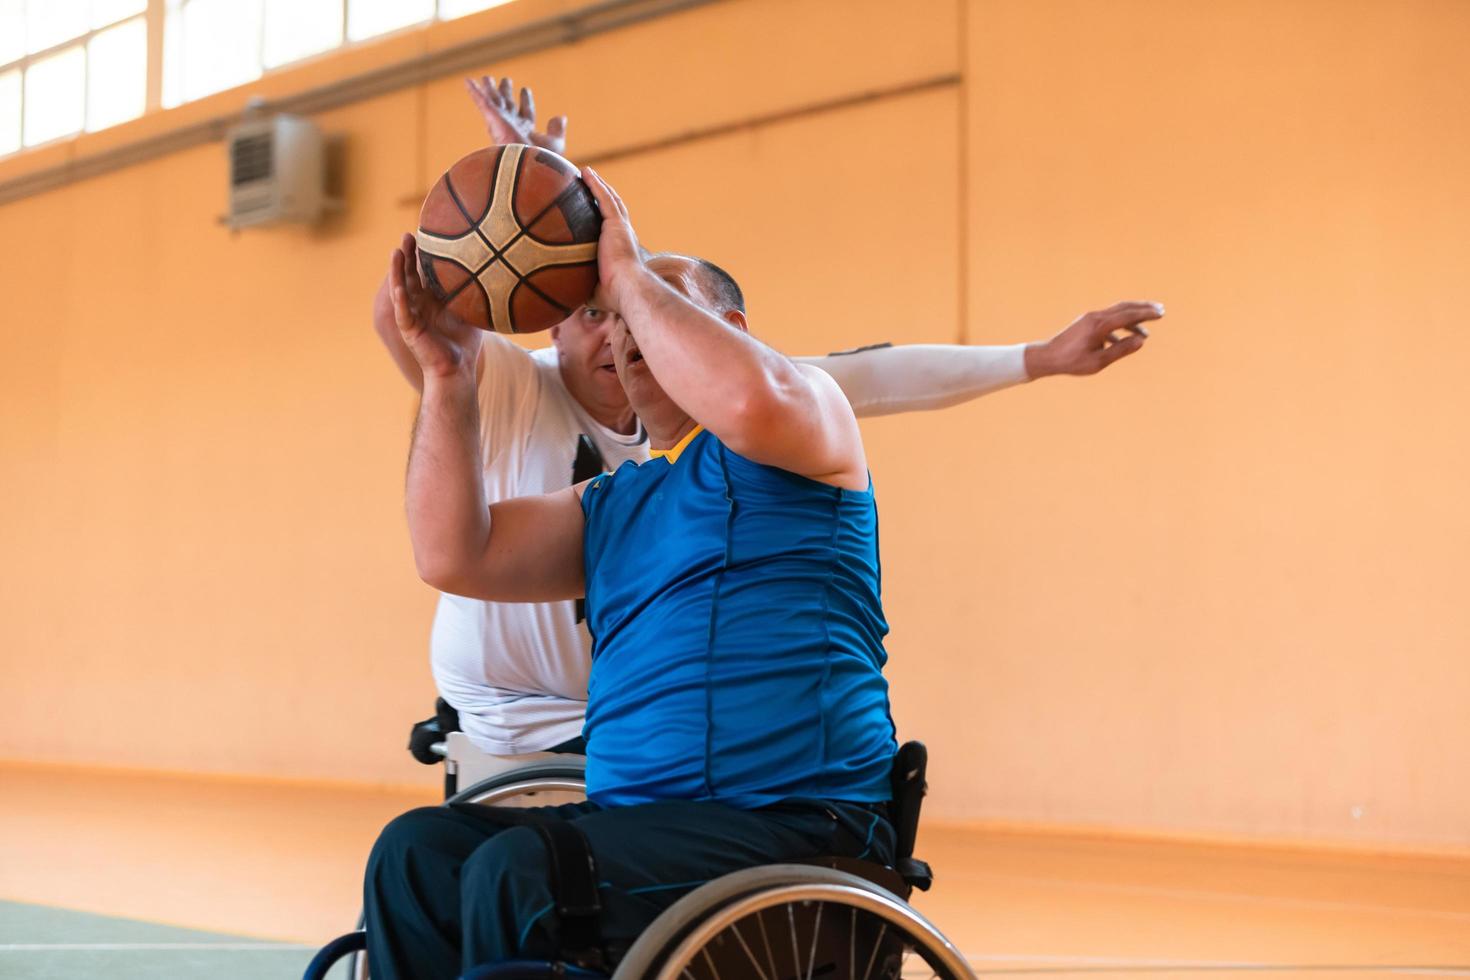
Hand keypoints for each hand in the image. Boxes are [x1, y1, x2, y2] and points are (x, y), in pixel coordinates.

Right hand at [388, 233, 482, 380]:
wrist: (458, 369)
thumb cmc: (465, 344)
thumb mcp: (473, 312)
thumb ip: (476, 294)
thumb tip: (497, 274)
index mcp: (432, 299)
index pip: (424, 271)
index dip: (423, 254)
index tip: (426, 234)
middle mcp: (419, 304)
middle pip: (410, 274)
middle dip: (408, 255)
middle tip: (409, 234)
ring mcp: (412, 315)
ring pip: (401, 288)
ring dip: (397, 271)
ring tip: (396, 252)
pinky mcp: (409, 329)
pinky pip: (403, 312)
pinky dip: (400, 299)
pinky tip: (398, 287)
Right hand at [464, 76, 566, 154]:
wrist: (526, 165)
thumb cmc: (542, 159)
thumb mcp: (555, 143)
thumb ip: (557, 130)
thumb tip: (561, 117)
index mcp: (525, 131)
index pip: (525, 112)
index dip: (525, 101)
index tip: (525, 90)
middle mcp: (511, 126)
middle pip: (508, 105)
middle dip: (506, 93)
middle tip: (506, 80)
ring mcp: (500, 122)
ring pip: (494, 101)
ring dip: (490, 89)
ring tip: (486, 77)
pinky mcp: (492, 118)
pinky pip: (482, 101)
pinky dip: (474, 91)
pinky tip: (468, 80)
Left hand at [580, 167, 647, 311]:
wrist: (627, 289)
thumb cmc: (613, 296)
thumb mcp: (592, 291)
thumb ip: (579, 288)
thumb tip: (560, 297)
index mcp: (619, 248)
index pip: (610, 228)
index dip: (603, 217)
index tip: (592, 210)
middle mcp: (622, 234)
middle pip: (613, 208)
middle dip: (602, 195)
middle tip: (590, 184)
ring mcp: (620, 227)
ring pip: (609, 198)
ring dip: (598, 184)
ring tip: (586, 172)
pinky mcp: (616, 223)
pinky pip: (604, 197)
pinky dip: (595, 184)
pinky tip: (585, 172)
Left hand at [1026, 301, 1163, 377]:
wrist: (1048, 357)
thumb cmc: (1072, 362)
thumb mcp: (1099, 361)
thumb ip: (1121, 350)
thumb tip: (1141, 340)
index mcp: (1100, 325)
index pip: (1128, 315)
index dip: (1146, 313)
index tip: (1161, 313)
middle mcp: (1096, 317)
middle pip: (1124, 308)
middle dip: (1143, 308)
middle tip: (1160, 310)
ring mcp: (1090, 318)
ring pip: (1116, 313)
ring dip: (1132, 319)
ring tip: (1145, 331)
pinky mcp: (1086, 323)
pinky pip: (1108, 321)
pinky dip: (1119, 327)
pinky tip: (1126, 339)